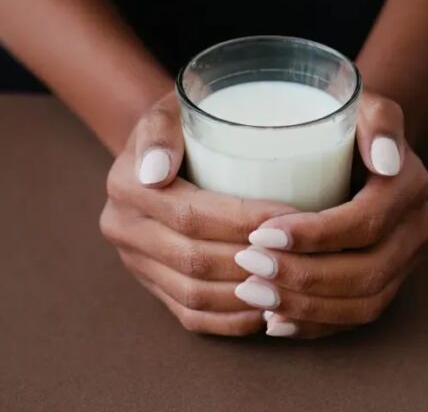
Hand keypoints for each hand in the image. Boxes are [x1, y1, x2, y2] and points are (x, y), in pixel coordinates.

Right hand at [99, 92, 294, 335]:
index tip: (295, 216)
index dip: (244, 220)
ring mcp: (135, 263)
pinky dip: (230, 319)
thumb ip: (161, 129)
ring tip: (292, 284)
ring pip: (193, 294)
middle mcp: (123, 228)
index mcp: (126, 184)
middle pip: (195, 258)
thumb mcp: (173, 108)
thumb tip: (156, 172)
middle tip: (304, 254)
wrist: (166, 150)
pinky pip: (190, 315)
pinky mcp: (151, 286)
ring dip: (246, 295)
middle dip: (253, 260)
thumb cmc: (186, 123)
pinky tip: (267, 310)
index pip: (191, 213)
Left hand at [235, 91, 427, 338]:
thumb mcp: (363, 103)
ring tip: (253, 295)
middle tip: (248, 268)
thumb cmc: (348, 120)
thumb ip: (378, 118)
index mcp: (409, 188)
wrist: (362, 144)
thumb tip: (386, 159)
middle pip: (366, 272)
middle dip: (303, 277)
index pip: (365, 223)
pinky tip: (275, 322)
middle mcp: (415, 231)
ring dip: (306, 307)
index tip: (262, 233)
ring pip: (363, 304)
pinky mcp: (385, 284)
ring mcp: (403, 263)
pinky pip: (355, 319)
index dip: (315, 235)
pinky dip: (315, 326)